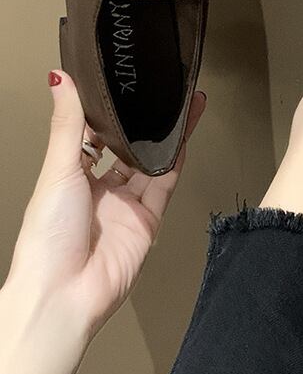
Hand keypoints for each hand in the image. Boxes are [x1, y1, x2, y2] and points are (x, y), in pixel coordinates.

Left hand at [3, 70, 204, 336]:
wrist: (66, 292)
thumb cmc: (47, 239)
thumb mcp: (58, 171)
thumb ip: (68, 124)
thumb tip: (59, 81)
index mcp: (69, 178)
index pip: (91, 137)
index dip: (107, 113)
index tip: (121, 86)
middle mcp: (99, 190)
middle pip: (128, 148)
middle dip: (145, 122)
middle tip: (162, 92)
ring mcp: (126, 205)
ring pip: (152, 161)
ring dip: (167, 135)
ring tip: (185, 105)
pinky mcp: (148, 218)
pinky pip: (165, 183)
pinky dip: (176, 159)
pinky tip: (186, 137)